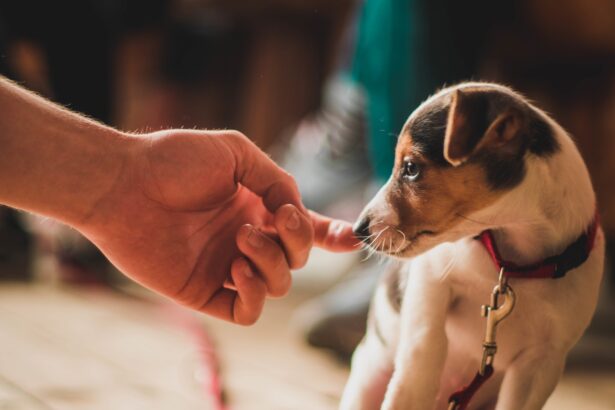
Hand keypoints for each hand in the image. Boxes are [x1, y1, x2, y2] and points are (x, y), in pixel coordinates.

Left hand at [77, 130, 357, 323]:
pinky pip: (247, 311)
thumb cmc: (176, 160)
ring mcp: (226, 267)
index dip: (329, 236)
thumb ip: (277, 181)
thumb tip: (298, 214)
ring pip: (278, 285)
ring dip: (273, 262)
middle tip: (273, 218)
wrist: (124, 183)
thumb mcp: (237, 153)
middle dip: (297, 241)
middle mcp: (246, 239)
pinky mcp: (204, 292)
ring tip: (242, 237)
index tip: (349, 238)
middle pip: (296, 258)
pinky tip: (236, 268)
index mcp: (257, 207)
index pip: (303, 229)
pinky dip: (253, 293)